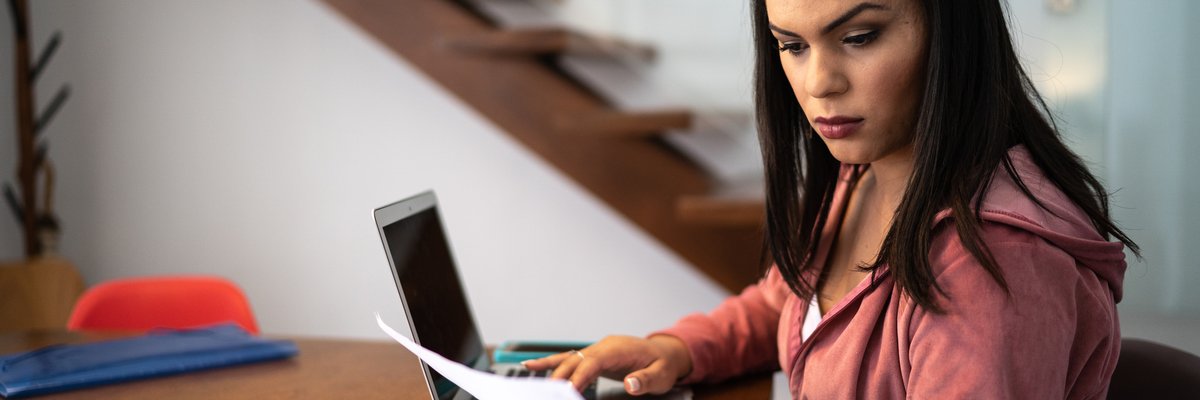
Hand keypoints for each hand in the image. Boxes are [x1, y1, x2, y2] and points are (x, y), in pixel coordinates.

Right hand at [522, 335, 692, 395]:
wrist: (666, 352)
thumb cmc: (663, 365)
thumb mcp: (662, 376)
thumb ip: (646, 380)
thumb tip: (631, 384)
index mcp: (617, 349)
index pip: (592, 362)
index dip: (578, 376)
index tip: (568, 391)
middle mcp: (603, 346)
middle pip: (575, 359)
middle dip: (559, 376)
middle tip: (546, 392)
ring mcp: (597, 349)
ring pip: (568, 358)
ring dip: (550, 368)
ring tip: (529, 375)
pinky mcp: (594, 356)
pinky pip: (570, 358)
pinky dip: (551, 362)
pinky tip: (532, 365)